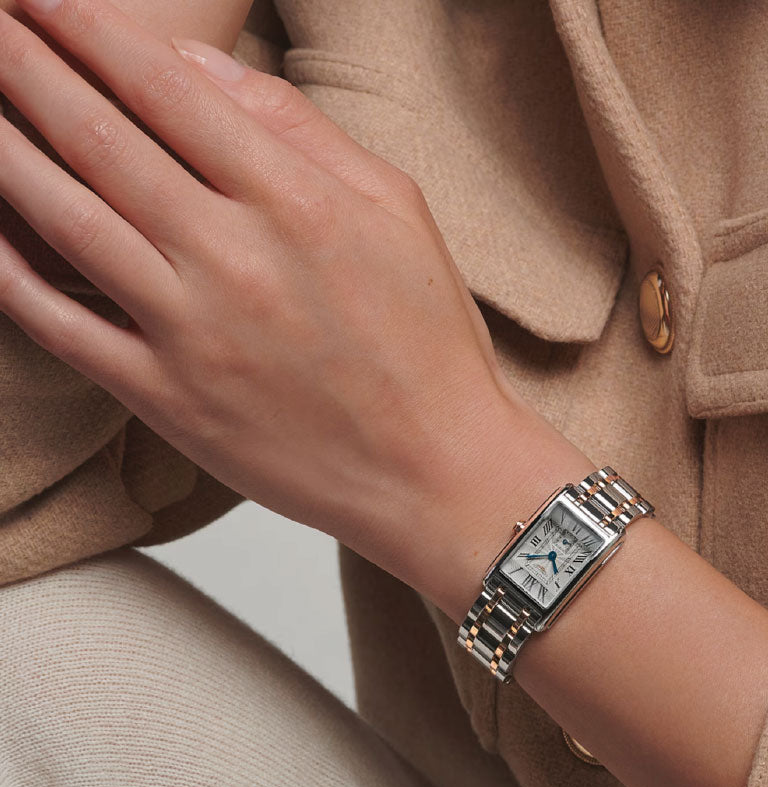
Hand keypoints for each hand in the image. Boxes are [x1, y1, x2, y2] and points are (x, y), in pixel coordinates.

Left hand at [0, 0, 558, 602]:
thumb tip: (202, 69)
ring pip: (62, 218)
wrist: (435, 472)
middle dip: (24, 64)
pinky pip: (59, 323)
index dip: (89, 28)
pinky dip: (6, 271)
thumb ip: (303, 131)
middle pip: (98, 137)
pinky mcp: (165, 399)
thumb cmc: (429, 345)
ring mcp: (191, 332)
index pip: (164, 87)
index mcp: (297, 202)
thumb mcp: (399, 212)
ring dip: (0, 146)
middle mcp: (233, 258)